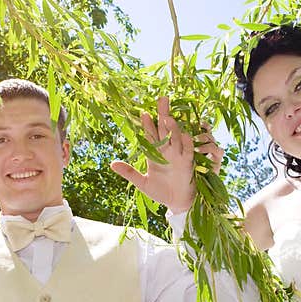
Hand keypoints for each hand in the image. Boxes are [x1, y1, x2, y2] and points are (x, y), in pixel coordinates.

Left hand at [110, 96, 223, 213]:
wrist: (177, 204)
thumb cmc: (160, 192)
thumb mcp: (142, 183)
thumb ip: (129, 173)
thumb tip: (111, 164)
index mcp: (156, 154)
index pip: (151, 136)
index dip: (147, 125)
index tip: (143, 113)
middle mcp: (168, 151)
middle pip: (165, 130)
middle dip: (163, 115)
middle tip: (162, 98)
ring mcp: (179, 156)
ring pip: (176, 138)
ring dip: (173, 128)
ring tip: (167, 117)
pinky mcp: (189, 164)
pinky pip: (188, 151)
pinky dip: (187, 143)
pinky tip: (184, 134)